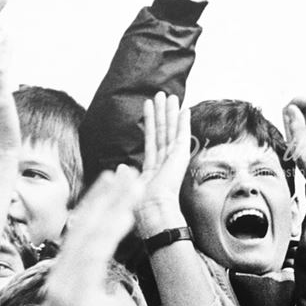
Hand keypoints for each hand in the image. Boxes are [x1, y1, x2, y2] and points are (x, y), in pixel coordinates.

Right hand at [48, 168, 143, 305]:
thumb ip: (94, 293)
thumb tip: (102, 283)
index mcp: (64, 281)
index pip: (79, 234)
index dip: (96, 205)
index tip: (114, 182)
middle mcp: (60, 280)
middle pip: (82, 226)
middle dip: (106, 195)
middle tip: (127, 169)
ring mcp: (66, 289)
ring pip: (89, 235)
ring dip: (112, 205)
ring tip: (134, 182)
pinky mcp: (78, 301)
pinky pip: (95, 258)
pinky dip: (110, 232)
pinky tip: (127, 214)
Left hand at [136, 92, 191, 234]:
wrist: (154, 211)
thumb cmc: (142, 207)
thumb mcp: (129, 188)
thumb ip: (125, 175)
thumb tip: (121, 167)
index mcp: (154, 168)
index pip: (152, 140)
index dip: (150, 123)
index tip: (150, 108)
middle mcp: (166, 160)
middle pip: (163, 130)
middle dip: (162, 112)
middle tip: (162, 95)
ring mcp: (174, 157)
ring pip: (170, 129)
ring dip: (170, 111)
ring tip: (170, 95)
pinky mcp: (180, 156)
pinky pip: (181, 134)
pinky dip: (183, 121)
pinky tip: (184, 109)